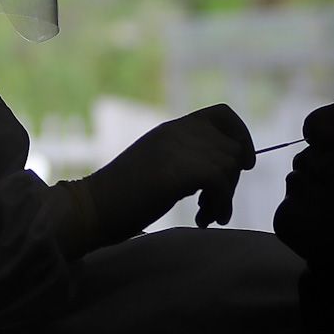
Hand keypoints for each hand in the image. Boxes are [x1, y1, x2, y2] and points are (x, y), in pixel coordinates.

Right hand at [81, 104, 255, 243]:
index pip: (222, 114)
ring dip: (225, 196)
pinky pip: (220, 181)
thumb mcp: (158, 166)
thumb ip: (186, 159)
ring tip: (206, 215)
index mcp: (171, 129)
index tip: (243, 164)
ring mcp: (176, 148)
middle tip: (212, 205)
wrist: (90, 209)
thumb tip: (226, 171)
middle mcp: (176, 132)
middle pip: (232, 148)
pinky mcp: (176, 170)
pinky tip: (205, 220)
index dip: (240, 136)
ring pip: (229, 165)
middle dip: (231, 181)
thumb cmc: (120, 197)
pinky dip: (221, 203)